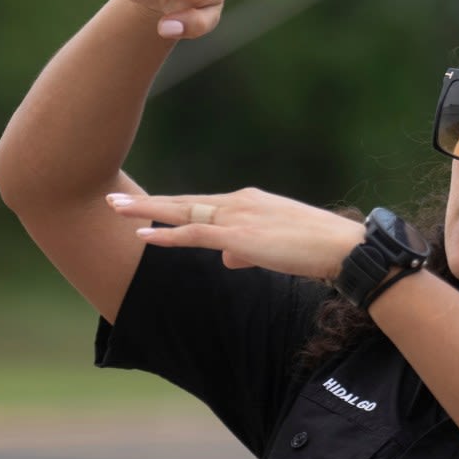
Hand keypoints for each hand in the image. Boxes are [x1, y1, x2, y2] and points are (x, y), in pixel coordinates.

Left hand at [107, 187, 365, 281]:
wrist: (343, 247)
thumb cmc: (320, 248)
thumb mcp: (280, 246)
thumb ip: (248, 250)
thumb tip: (226, 259)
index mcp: (251, 202)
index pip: (205, 205)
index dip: (174, 207)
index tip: (150, 208)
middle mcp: (241, 202)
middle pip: (185, 202)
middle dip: (148, 202)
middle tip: (116, 200)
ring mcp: (238, 216)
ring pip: (183, 212)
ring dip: (146, 211)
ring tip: (116, 208)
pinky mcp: (239, 235)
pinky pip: (194, 235)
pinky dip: (167, 235)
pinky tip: (143, 235)